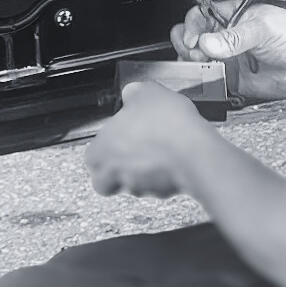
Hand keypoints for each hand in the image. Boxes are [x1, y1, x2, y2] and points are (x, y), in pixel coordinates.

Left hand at [85, 80, 209, 197]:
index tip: (121, 133)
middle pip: (107, 176)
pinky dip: (164, 177)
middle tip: (136, 148)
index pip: (92, 155)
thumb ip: (133, 94)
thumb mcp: (147, 92)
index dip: (106, 145)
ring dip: (143, 170)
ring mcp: (138, 187)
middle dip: (121, 164)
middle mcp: (114, 172)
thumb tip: (132, 93)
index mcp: (100, 149)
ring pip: (132, 184)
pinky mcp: (162, 194)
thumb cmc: (166, 126)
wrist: (194, 152)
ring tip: (160, 151)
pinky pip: (158, 188)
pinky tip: (173, 160)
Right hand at [170, 1, 285, 104]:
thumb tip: (209, 42)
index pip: (201, 15)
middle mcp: (227, 36)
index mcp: (233, 15)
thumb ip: (235, 37)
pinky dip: (203, 79)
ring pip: (197, 58)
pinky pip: (210, 79)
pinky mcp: (232, 78)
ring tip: (202, 63)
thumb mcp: (265, 29)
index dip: (193, 25)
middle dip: (187, 43)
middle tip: (196, 50)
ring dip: (192, 61)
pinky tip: (208, 76)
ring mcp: (228, 57)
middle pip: (193, 36)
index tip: (194, 36)